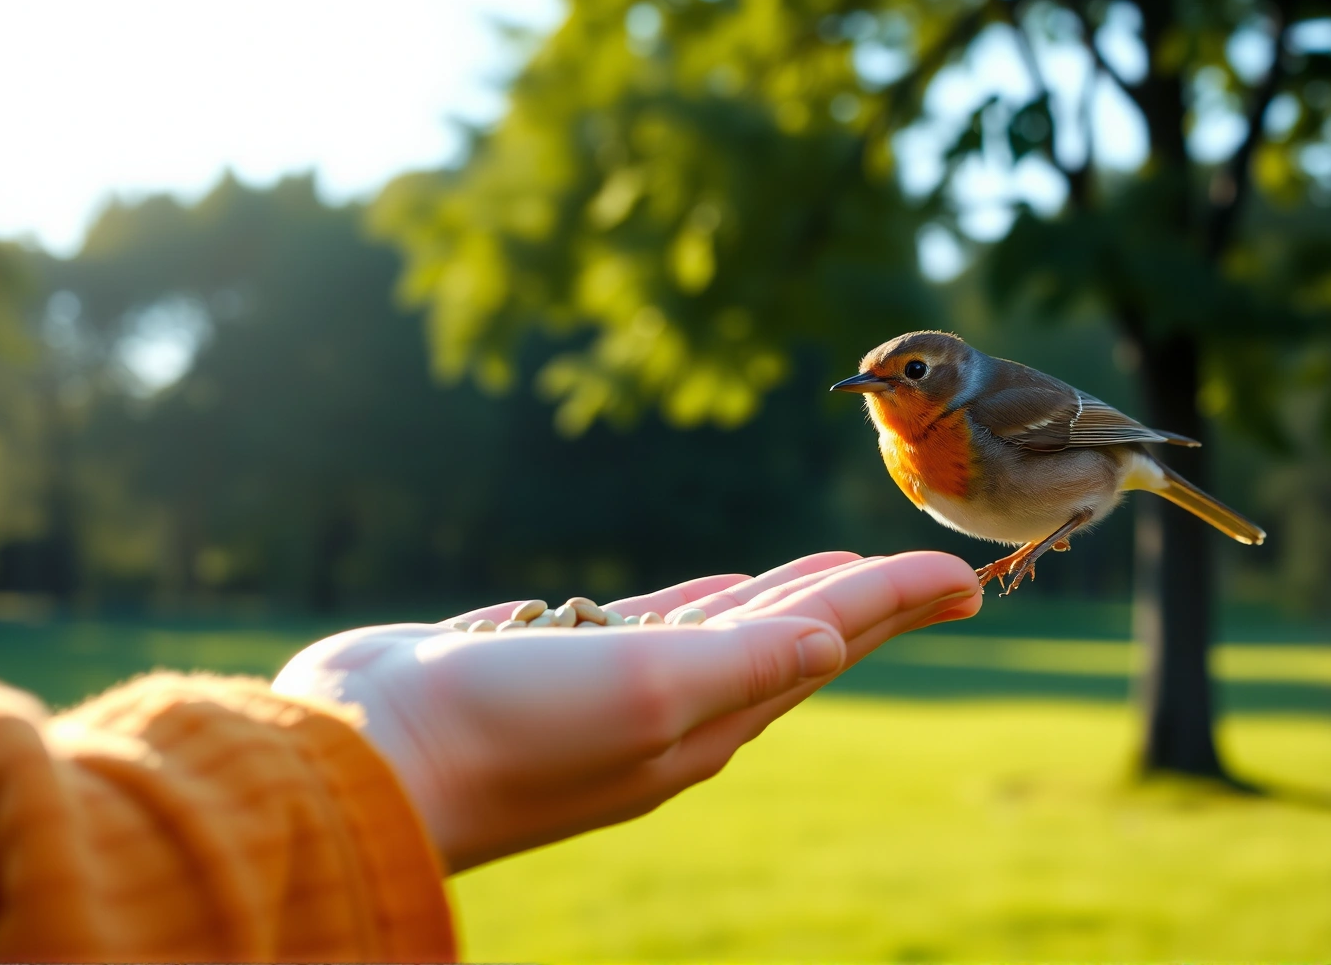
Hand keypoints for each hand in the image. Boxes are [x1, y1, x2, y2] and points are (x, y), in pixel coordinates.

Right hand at [271, 551, 979, 871]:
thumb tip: (836, 643)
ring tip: (837, 569)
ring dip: (788, 598)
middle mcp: (674, 709)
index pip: (830, 642)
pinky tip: (713, 587)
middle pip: (798, 639)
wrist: (362, 760)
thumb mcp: (644, 691)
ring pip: (729, 632)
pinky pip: (651, 628)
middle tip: (929, 573)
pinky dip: (697, 603)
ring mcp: (611, 691)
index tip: (968, 578)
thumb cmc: (506, 729)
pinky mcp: (551, 665)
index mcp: (710, 718)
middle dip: (865, 603)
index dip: (900, 604)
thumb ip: (743, 663)